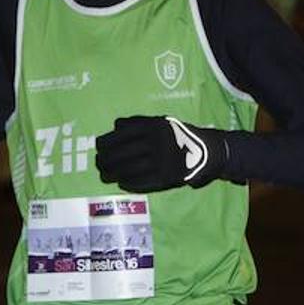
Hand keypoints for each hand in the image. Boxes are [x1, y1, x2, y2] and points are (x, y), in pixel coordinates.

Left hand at [96, 116, 227, 192]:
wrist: (205, 151)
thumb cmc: (178, 135)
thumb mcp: (161, 121)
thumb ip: (138, 122)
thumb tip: (115, 125)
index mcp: (153, 127)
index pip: (122, 134)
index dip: (107, 142)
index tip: (98, 147)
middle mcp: (155, 143)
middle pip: (122, 153)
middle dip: (106, 160)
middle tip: (98, 164)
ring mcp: (160, 161)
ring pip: (129, 169)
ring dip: (113, 173)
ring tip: (105, 175)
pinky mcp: (165, 177)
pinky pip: (142, 181)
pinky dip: (129, 182)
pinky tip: (121, 182)